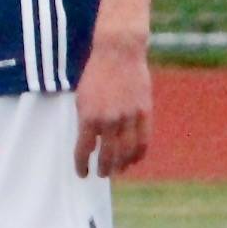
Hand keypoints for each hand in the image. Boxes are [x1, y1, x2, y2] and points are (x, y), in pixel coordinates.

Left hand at [74, 29, 152, 177]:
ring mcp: (129, 117)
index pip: (84, 149)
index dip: (82, 164)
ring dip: (122, 165)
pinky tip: (133, 160)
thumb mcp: (82, 97)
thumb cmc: (95, 74)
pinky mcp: (144, 112)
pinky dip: (139, 154)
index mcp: (89, 116)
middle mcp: (109, 120)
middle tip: (102, 173)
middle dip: (104, 168)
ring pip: (127, 151)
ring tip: (117, 170)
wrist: (118, 53)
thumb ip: (85, 120)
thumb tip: (88, 142)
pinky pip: (143, 141)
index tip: (82, 173)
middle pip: (108, 155)